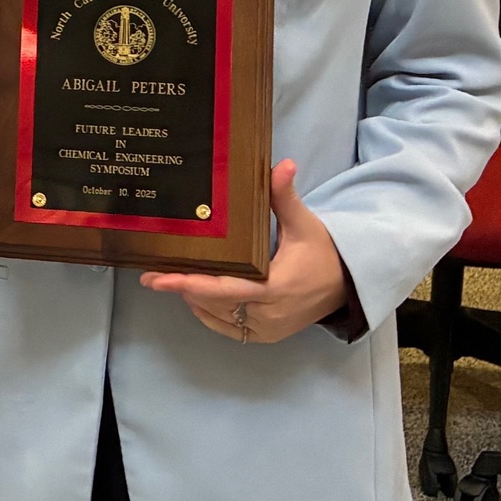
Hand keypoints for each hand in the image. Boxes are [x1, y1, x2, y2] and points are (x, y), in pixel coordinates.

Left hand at [137, 161, 349, 343]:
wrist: (348, 286)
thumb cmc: (323, 253)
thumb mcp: (305, 224)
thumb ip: (285, 197)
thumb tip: (282, 164)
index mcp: (275, 288)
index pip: (224, 290)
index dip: (189, 285)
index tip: (158, 279)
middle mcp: (268, 314)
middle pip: (214, 303)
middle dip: (183, 289)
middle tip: (152, 275)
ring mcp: (266, 329)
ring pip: (217, 316)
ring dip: (194, 300)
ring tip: (169, 280)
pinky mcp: (265, 335)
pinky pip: (228, 327)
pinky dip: (208, 313)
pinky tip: (193, 298)